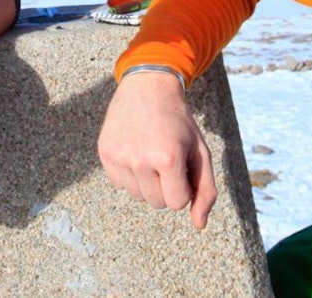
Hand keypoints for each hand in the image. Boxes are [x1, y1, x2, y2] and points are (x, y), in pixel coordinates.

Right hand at [98, 69, 216, 228]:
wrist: (148, 87)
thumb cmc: (179, 122)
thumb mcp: (200, 151)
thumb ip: (205, 190)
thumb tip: (199, 225)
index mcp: (169, 159)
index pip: (177, 203)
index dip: (183, 187)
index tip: (182, 165)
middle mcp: (141, 160)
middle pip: (157, 203)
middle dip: (166, 186)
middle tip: (166, 157)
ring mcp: (120, 157)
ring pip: (138, 196)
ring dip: (148, 181)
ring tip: (151, 152)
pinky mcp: (105, 153)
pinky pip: (120, 184)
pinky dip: (130, 174)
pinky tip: (135, 150)